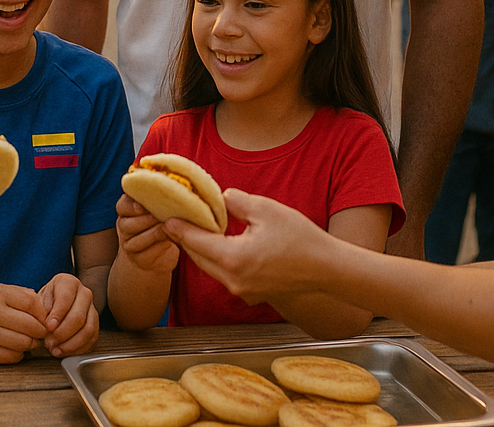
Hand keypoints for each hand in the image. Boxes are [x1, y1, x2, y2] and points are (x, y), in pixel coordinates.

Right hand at [0, 283, 48, 362]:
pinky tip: (17, 346)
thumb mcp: (5, 291)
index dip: (44, 314)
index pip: (31, 304)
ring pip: (22, 344)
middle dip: (41, 332)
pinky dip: (19, 353)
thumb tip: (49, 314)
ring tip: (31, 339)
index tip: (47, 319)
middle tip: (42, 332)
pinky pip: (11, 356)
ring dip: (32, 344)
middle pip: (29, 326)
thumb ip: (27, 297)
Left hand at [38, 272, 98, 356]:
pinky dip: (77, 349)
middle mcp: (85, 293)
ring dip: (70, 344)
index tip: (48, 327)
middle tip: (49, 342)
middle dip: (62, 333)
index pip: (66, 298)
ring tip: (55, 349)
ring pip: (88, 330)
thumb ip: (42, 308)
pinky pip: (91, 339)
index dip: (57, 315)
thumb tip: (48, 323)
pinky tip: (64, 351)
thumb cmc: (46, 301)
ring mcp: (92, 309)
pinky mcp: (95, 324)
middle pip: (78, 316)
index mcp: (69, 282)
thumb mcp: (39, 298)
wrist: (56, 302)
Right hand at [115, 194, 180, 273]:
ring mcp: (129, 245)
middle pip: (128, 224)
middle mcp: (124, 227)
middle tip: (161, 215)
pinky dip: (160, 246)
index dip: (132, 205)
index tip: (144, 204)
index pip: (122, 206)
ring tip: (168, 226)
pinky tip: (170, 238)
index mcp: (126, 211)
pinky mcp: (140, 259)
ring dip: (154, 232)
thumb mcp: (155, 207)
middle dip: (146, 219)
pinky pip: (148, 253)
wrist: (156, 253)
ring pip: (138, 239)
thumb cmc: (159, 222)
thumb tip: (166, 178)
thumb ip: (156, 195)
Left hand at [163, 189, 336, 305]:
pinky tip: (220, 246)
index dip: (179, 229)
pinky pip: (225, 275)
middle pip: (199, 258)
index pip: (196, 241)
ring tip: (194, 231)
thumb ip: (236, 202)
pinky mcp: (252, 293)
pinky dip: (217, 260)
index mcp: (233, 258)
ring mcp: (242, 290)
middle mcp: (233, 280)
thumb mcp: (265, 210)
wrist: (326, 269)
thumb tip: (220, 199)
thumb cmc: (300, 239)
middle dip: (186, 240)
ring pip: (211, 268)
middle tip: (176, 222)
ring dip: (201, 251)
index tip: (166, 219)